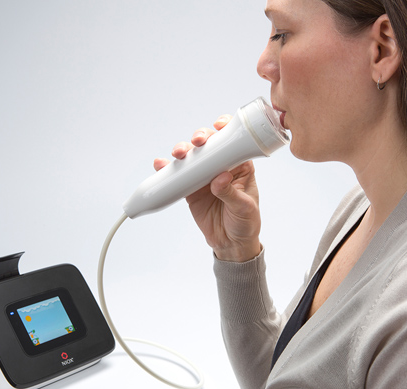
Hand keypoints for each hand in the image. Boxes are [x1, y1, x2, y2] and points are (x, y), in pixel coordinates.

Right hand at [153, 115, 261, 261]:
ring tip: (178, 154)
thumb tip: (219, 179)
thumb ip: (231, 193)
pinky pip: (178, 175)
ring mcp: (204, 176)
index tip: (218, 126)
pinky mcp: (191, 188)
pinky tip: (161, 165)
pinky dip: (168, 168)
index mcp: (240, 166)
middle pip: (209, 144)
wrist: (231, 244)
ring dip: (183, 150)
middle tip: (197, 143)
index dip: (225, 128)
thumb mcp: (244, 208)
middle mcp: (221, 166)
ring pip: (191, 156)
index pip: (233, 141)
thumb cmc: (246, 223)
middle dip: (200, 138)